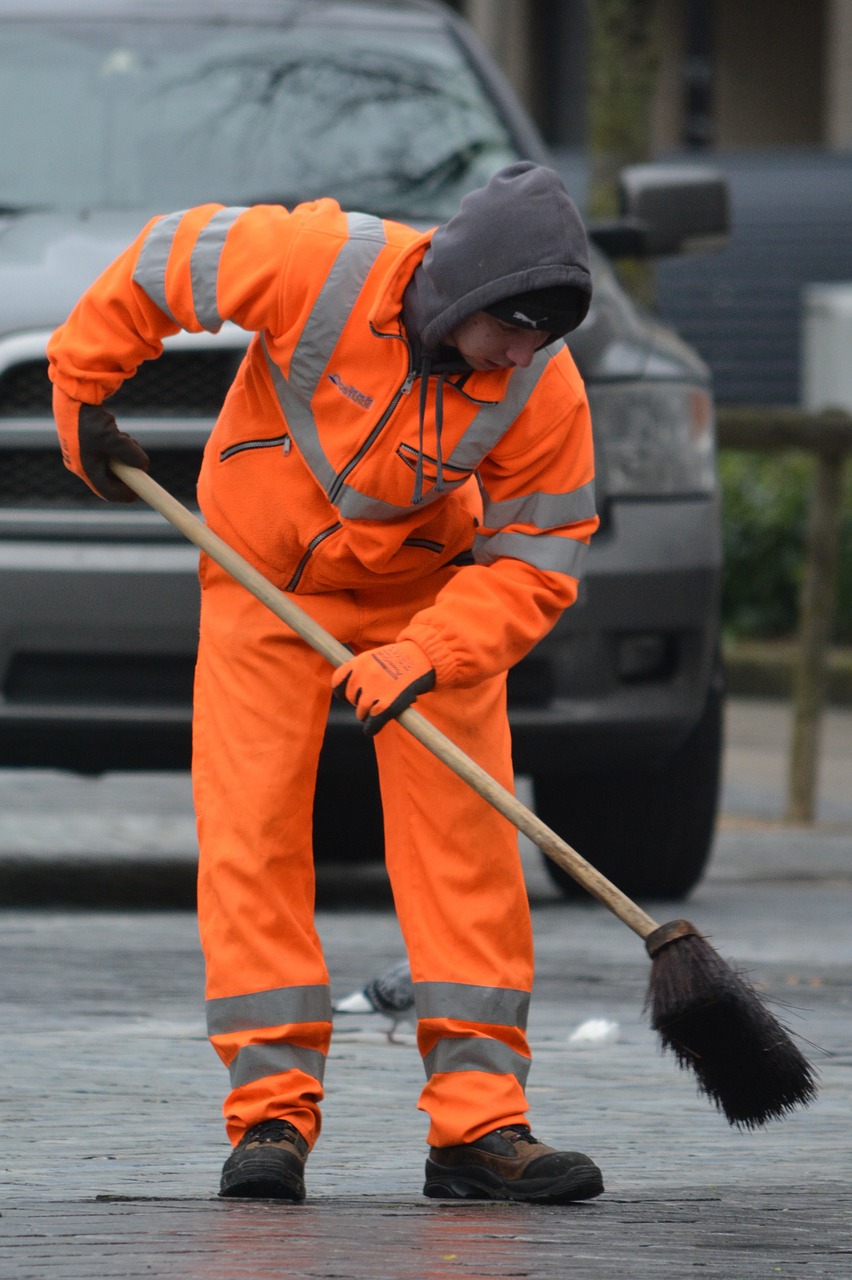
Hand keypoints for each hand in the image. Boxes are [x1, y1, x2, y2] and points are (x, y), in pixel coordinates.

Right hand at [53, 385, 149, 502]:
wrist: (72, 395)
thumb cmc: (88, 419)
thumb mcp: (114, 438)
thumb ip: (131, 454)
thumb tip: (144, 466)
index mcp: (84, 469)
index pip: (107, 492)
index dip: (126, 494)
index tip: (142, 490)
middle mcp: (81, 463)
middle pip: (110, 478)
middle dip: (127, 470)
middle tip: (139, 461)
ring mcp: (83, 451)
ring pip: (110, 462)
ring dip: (124, 455)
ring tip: (127, 440)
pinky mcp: (86, 440)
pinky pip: (106, 450)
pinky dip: (117, 445)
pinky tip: (118, 433)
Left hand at [332, 640, 434, 735]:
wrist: (424, 657)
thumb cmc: (403, 658)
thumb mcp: (378, 656)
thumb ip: (364, 670)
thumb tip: (351, 691)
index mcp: (359, 662)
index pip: (337, 682)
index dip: (342, 691)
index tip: (348, 695)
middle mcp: (363, 676)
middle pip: (350, 698)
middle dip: (359, 701)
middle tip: (373, 700)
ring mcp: (373, 692)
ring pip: (361, 713)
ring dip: (367, 714)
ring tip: (379, 709)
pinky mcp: (385, 706)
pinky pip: (371, 724)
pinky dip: (371, 728)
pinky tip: (373, 728)